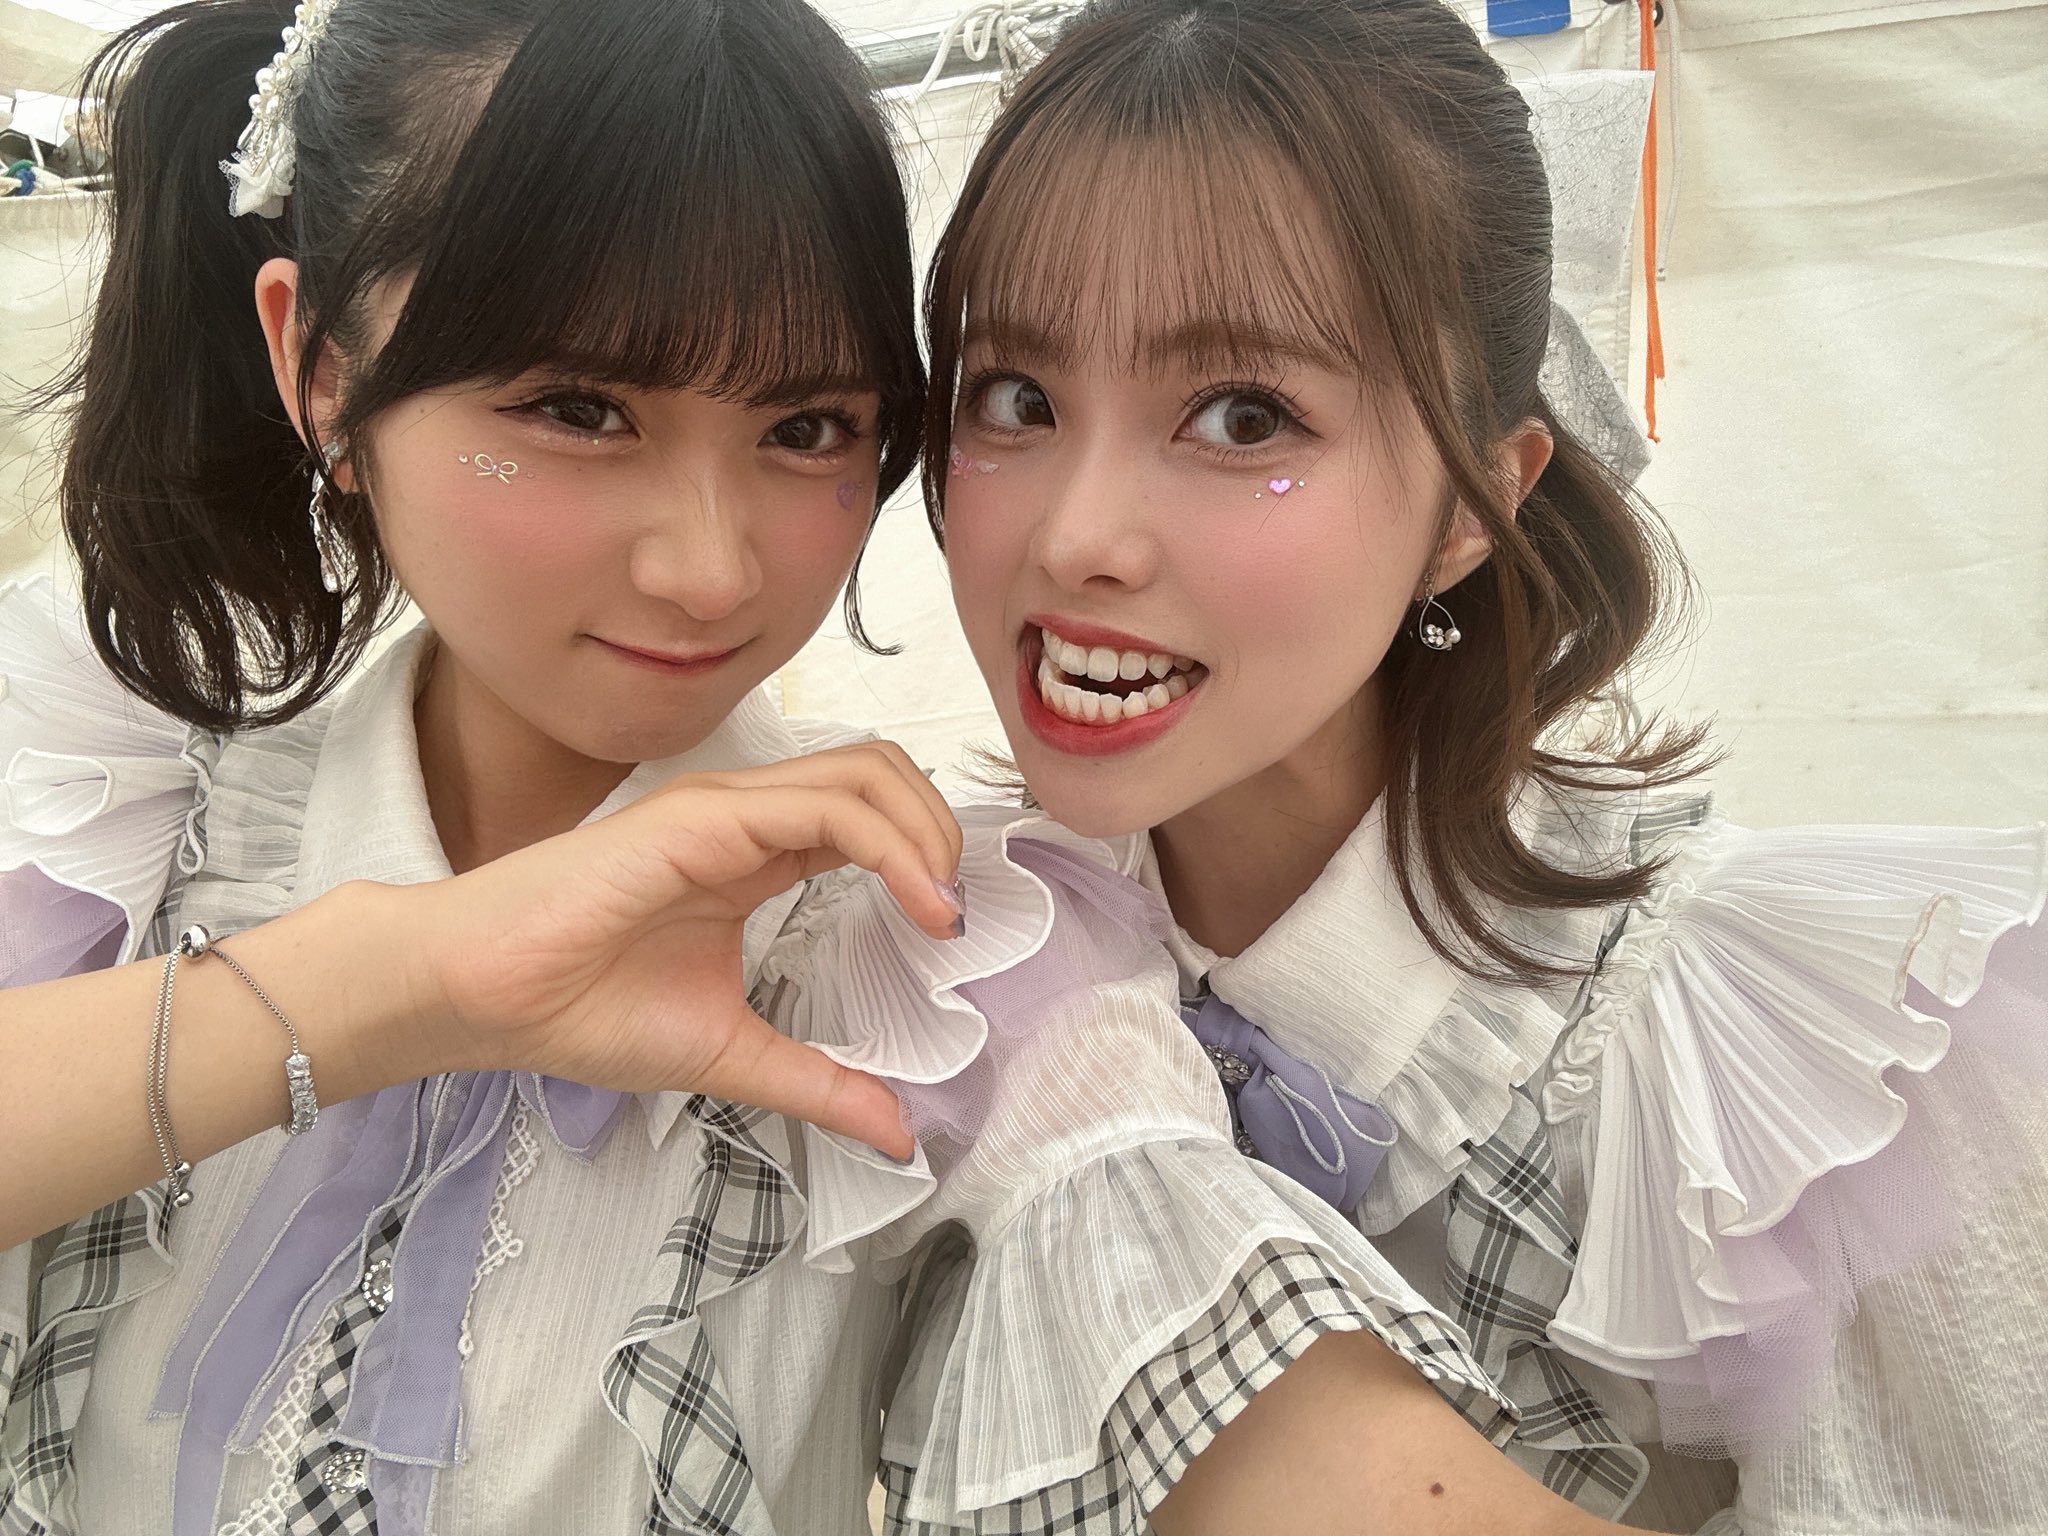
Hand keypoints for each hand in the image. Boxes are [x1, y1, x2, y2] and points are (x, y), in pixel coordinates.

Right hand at [404, 742, 960, 1157]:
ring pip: (865, 772)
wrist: (481, 998)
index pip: (869, 814)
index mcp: (757, 853)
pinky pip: (823, 808)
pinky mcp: (702, 820)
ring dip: (928, 833)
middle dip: (941, 829)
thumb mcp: (732, 1055)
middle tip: (955, 913)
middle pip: (882, 773)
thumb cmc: (580, 1010)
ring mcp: (725, 809)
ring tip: (944, 907)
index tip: (953, 933)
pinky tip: (917, 901)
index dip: (928, 856)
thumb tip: (899, 1135)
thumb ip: (818, 1084)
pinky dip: (891, 846)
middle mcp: (748, 815)